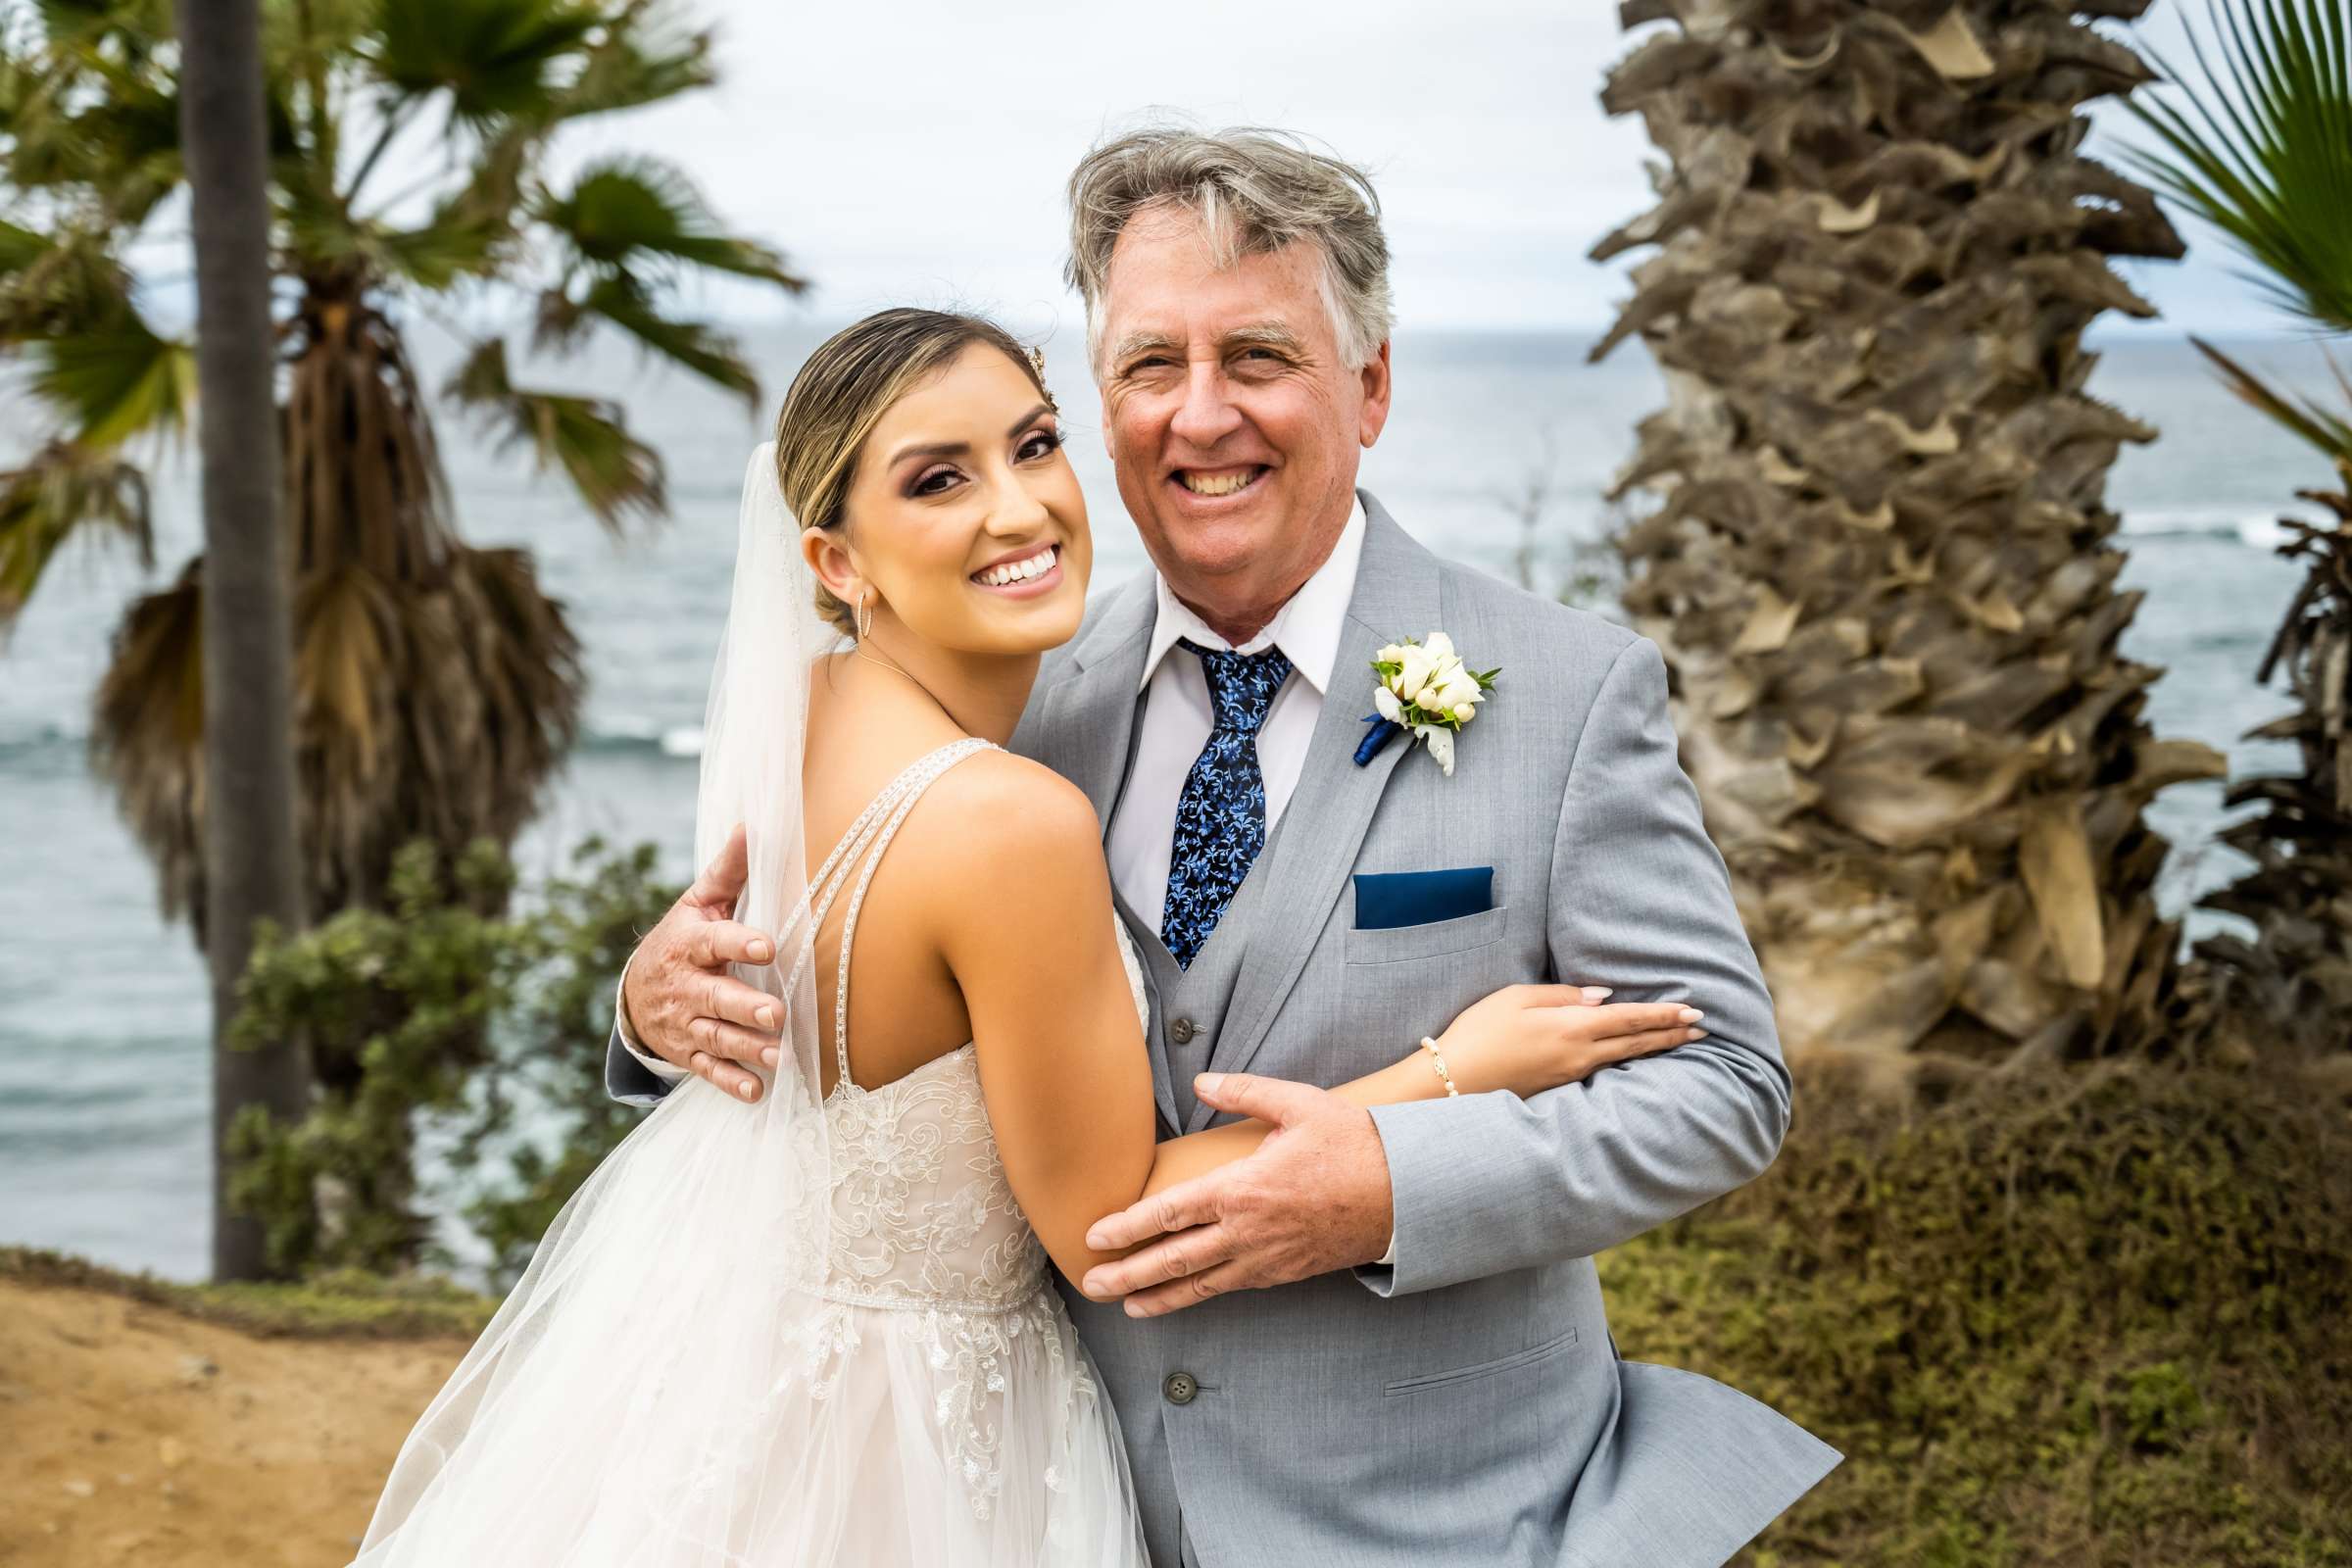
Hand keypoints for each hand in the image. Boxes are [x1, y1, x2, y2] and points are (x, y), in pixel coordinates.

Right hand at [622, 824, 782, 1102]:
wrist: (636, 992)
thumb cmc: (683, 938)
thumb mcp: (697, 903)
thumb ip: (729, 871)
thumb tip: (754, 826)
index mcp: (689, 944)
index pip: (714, 942)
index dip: (739, 943)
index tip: (767, 945)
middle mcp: (686, 986)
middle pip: (715, 997)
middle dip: (744, 1007)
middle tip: (776, 1014)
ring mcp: (685, 1022)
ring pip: (715, 1036)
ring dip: (746, 1048)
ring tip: (777, 1056)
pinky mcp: (688, 1051)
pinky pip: (708, 1070)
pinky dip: (730, 1082)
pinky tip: (756, 1091)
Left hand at [1079, 1073, 1391, 1316]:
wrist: (1406, 1194)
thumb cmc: (1354, 1145)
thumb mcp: (1299, 1104)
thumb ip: (1244, 1092)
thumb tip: (1203, 1081)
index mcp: (1243, 1189)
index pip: (1169, 1213)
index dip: (1128, 1226)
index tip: (1094, 1234)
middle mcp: (1247, 1232)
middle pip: (1173, 1259)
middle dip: (1127, 1273)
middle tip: (1090, 1284)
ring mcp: (1266, 1259)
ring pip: (1199, 1285)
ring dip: (1157, 1296)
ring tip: (1124, 1305)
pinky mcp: (1285, 1274)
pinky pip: (1231, 1288)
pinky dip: (1199, 1296)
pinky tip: (1180, 1298)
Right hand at [1435, 983, 1703, 1096]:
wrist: (1452, 1082)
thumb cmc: (1479, 1032)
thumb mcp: (1516, 997)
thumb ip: (1562, 995)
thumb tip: (1602, 997)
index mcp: (1572, 1027)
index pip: (1630, 1018)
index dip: (1664, 1015)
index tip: (1694, 1012)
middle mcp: (1579, 1055)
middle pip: (1635, 1043)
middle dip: (1671, 1034)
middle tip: (1703, 1029)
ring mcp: (1570, 1075)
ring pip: (1623, 1059)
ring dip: (1654, 1048)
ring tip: (1680, 1042)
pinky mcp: (1558, 1087)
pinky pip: (1604, 1071)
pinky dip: (1627, 1061)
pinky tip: (1633, 1059)